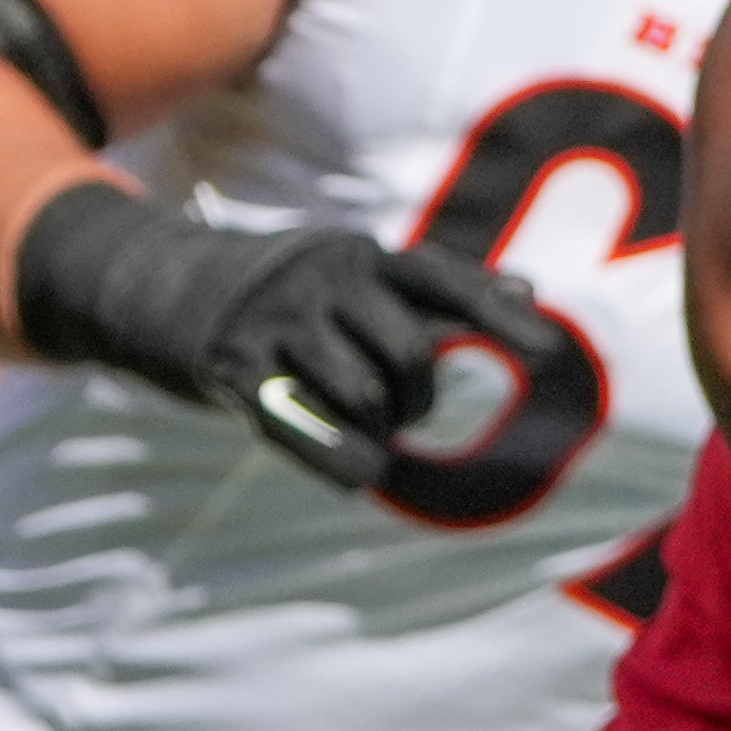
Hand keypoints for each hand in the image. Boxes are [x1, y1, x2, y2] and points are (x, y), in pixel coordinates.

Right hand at [192, 236, 570, 487]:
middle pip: (411, 353)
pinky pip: (308, 432)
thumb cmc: (309, 297)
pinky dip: (346, 463)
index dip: (497, 315)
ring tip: (366, 423)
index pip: (447, 282)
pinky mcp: (233, 367)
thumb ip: (446, 291)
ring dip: (379, 428)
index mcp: (369, 257)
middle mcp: (323, 279)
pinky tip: (363, 473)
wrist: (180, 289)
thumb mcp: (371, 280)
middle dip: (421, 397)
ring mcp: (275, 320)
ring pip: (363, 397)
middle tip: (405, 408)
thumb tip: (530, 289)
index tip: (550, 351)